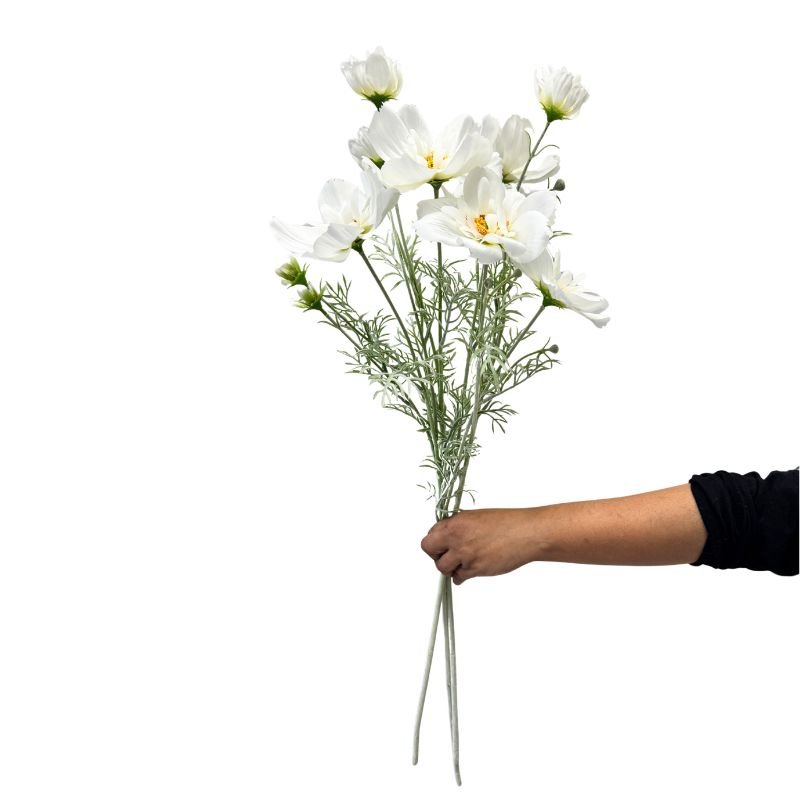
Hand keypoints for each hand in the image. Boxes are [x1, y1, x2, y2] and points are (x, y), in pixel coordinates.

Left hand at [420, 508, 539, 584]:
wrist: (527, 533)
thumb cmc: (507, 522)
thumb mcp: (476, 517)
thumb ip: (458, 526)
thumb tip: (446, 536)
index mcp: (456, 522)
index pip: (431, 533)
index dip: (436, 539)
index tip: (442, 543)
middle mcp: (457, 537)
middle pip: (428, 549)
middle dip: (436, 553)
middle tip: (446, 555)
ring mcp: (465, 554)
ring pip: (442, 567)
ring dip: (449, 567)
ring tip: (461, 563)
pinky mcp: (476, 569)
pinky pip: (458, 578)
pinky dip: (462, 577)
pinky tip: (469, 570)